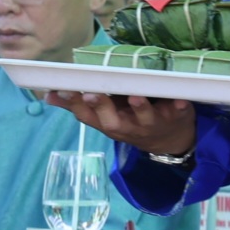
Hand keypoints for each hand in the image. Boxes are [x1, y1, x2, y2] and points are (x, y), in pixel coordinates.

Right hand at [41, 88, 197, 157]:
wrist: (171, 140)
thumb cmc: (131, 120)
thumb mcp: (105, 117)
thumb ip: (80, 105)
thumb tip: (48, 94)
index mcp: (109, 123)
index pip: (87, 116)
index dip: (74, 105)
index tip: (61, 90)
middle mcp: (128, 127)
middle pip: (112, 121)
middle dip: (101, 107)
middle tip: (92, 92)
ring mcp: (152, 124)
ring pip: (144, 118)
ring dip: (139, 108)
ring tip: (134, 96)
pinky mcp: (176, 117)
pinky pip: (178, 112)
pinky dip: (179, 106)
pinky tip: (180, 100)